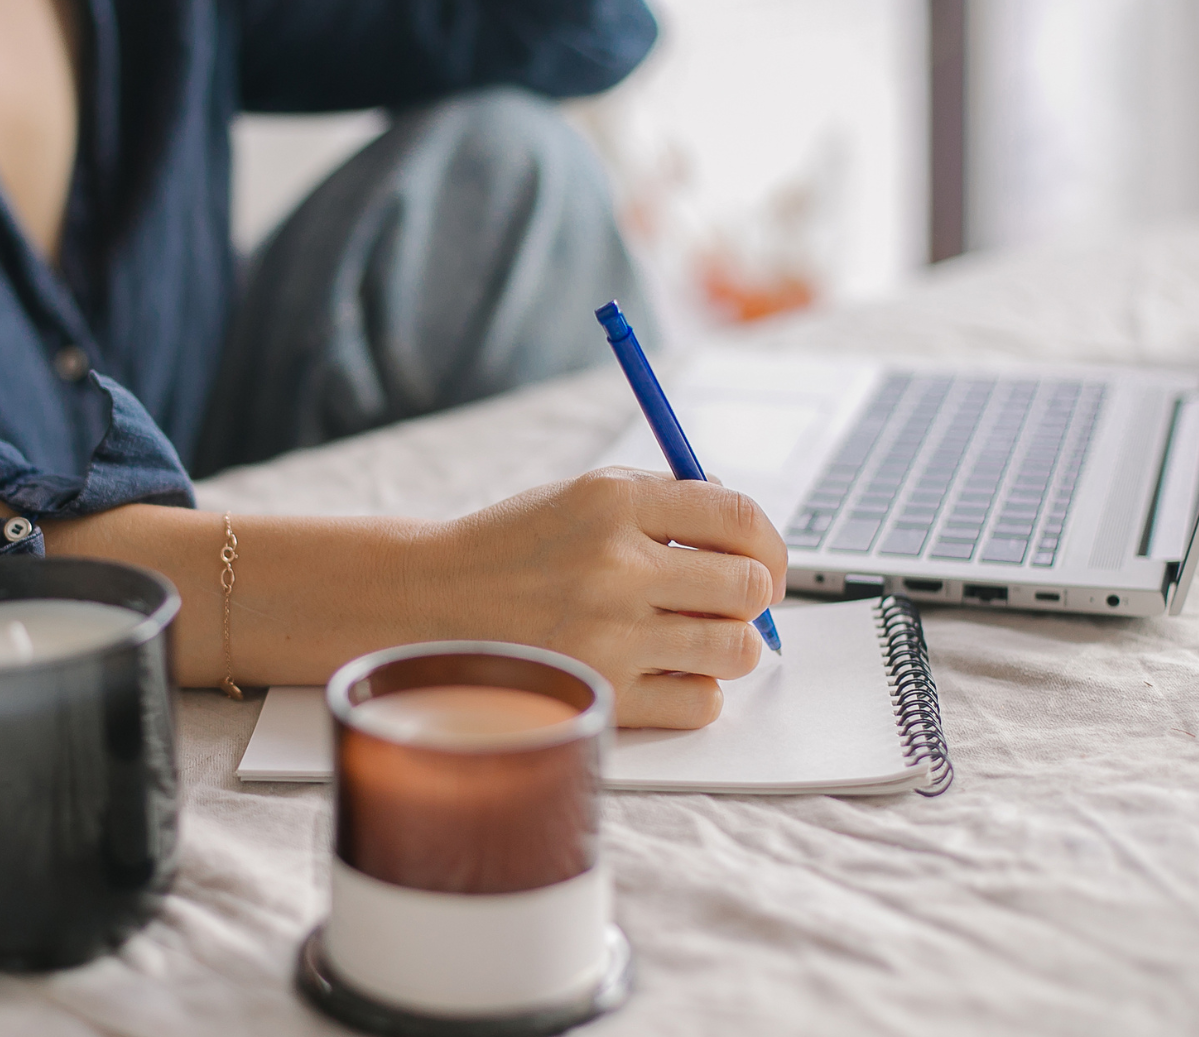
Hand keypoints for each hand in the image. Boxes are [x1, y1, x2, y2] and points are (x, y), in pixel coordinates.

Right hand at [415, 467, 785, 728]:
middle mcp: (614, 565)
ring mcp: (608, 635)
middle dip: (751, 596)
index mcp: (614, 502)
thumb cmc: (517, 549)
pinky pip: (702, 703)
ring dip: (728, 644)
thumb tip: (753, 538)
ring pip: (736, 648)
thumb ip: (668, 502)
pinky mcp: (603, 694)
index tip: (764, 564)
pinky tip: (662, 672)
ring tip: (691, 637)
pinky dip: (696, 691)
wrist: (429, 601)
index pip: (739, 517)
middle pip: (748, 587)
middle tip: (726, 603)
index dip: (770, 545)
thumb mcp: (584, 496)